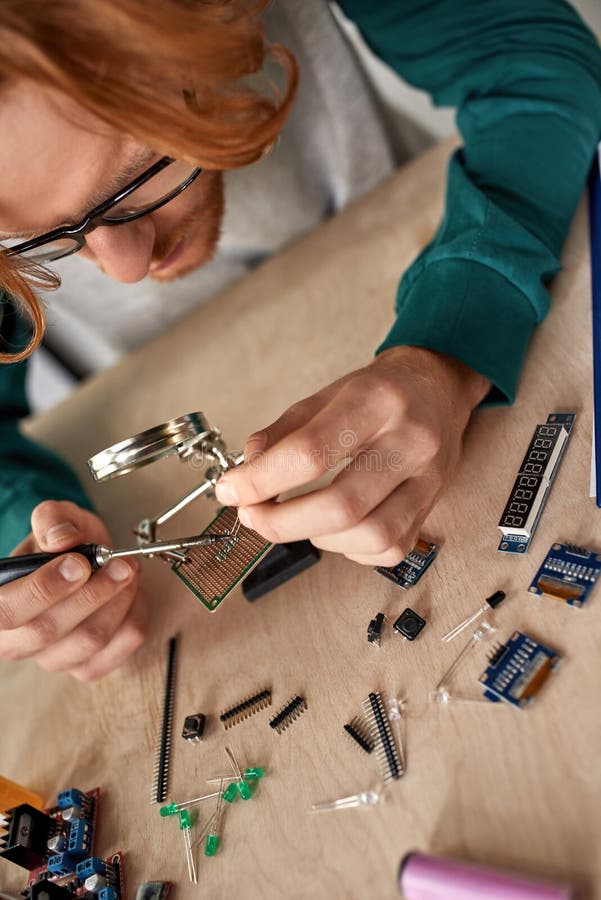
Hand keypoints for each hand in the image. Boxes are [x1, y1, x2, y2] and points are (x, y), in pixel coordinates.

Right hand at [0, 500, 146, 679]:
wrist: (85, 562)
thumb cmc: (63, 546)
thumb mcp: (54, 519)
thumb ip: (52, 520)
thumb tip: (61, 539)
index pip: (6, 611)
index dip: (43, 590)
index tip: (79, 564)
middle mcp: (17, 640)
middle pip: (47, 631)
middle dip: (91, 594)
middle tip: (120, 565)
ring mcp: (52, 658)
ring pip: (87, 642)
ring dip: (117, 603)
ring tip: (129, 571)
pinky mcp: (85, 667)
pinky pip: (116, 651)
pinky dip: (132, 619)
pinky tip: (132, 594)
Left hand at [215, 346, 489, 565]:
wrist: (438, 387)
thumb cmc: (381, 390)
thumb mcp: (326, 393)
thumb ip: (284, 432)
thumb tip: (246, 472)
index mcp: (377, 401)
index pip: (311, 452)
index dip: (261, 480)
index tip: (232, 490)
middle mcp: (410, 441)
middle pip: (342, 505)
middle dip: (282, 522)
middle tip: (253, 516)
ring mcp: (428, 479)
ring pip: (370, 535)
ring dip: (316, 537)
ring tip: (295, 519)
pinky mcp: (432, 507)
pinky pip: (387, 548)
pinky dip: (348, 548)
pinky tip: (332, 527)